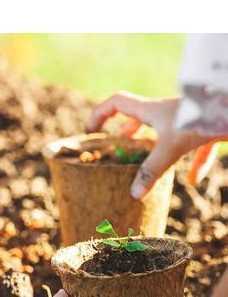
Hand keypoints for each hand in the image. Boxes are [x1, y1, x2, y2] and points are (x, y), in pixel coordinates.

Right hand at [86, 91, 217, 197]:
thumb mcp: (171, 146)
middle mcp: (165, 112)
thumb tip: (134, 194)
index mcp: (150, 110)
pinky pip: (195, 147)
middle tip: (119, 148)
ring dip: (155, 145)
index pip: (116, 103)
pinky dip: (193, 162)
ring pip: (164, 131)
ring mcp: (184, 120)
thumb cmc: (201, 118)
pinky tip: (193, 179)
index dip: (99, 114)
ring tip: (150, 163)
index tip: (91, 132)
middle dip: (127, 132)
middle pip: (139, 116)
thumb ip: (152, 170)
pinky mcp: (204, 129)